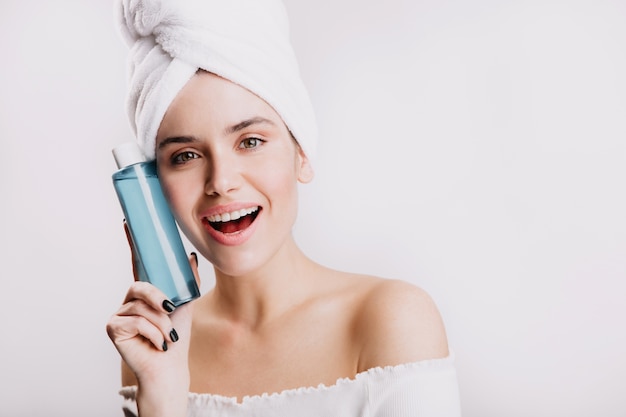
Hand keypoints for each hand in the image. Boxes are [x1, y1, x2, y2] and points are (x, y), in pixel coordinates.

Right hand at [105, 223, 199, 415]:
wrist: (170, 365)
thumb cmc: (176, 335)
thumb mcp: (186, 303)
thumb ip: (187, 280)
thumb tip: (190, 255)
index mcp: (146, 291)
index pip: (137, 262)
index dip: (133, 242)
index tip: (127, 222)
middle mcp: (130, 299)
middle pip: (141, 286)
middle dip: (159, 299)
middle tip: (173, 310)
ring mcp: (120, 313)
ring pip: (141, 307)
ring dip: (161, 323)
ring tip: (167, 336)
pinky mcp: (113, 328)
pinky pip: (136, 322)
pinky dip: (153, 333)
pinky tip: (157, 344)